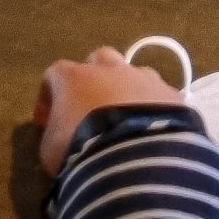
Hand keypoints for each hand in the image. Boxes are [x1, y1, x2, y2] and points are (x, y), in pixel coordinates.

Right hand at [35, 46, 187, 174]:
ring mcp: (144, 78)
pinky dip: (154, 108)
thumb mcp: (50, 148)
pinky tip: (153, 129)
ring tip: (127, 119)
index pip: (55, 73)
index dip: (49, 95)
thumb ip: (54, 131)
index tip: (46, 118)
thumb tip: (61, 131)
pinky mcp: (171, 94)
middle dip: (94, 77)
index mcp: (75, 77)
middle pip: (100, 59)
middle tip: (91, 105)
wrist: (132, 158)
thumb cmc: (80, 150)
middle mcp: (111, 69)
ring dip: (128, 90)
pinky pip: (160, 95)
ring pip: (135, 74)